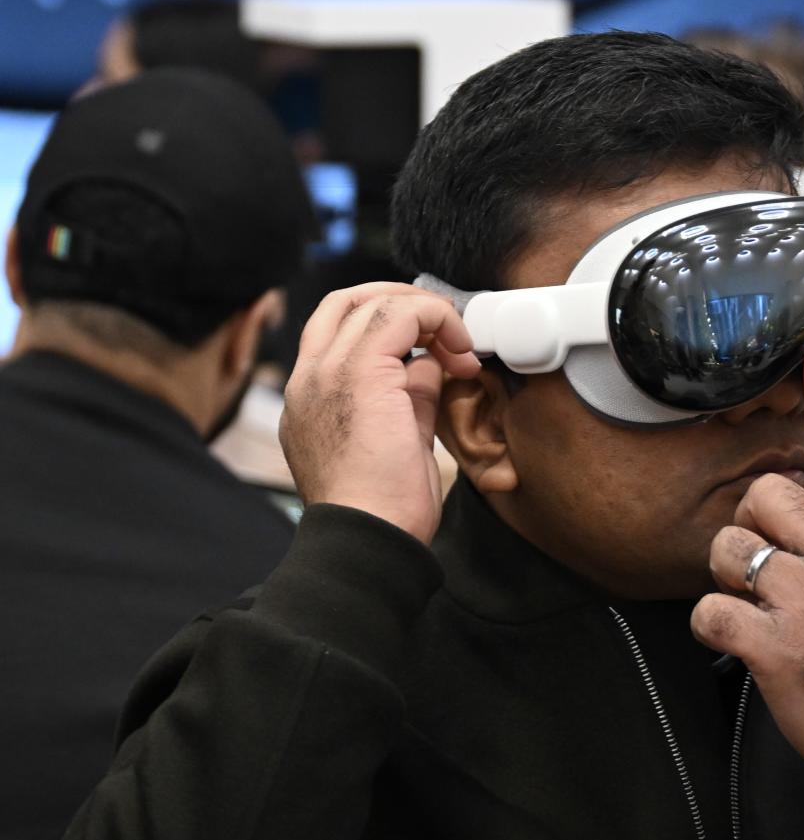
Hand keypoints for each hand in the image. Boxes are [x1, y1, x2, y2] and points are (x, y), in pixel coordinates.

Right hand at [279, 282, 480, 542]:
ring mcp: (326, 373)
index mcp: (310, 398)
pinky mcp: (358, 374)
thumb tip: (429, 363)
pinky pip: (399, 316)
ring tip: (459, 346)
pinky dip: (435, 319)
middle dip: (401, 300)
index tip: (432, 346)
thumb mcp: (398, 437)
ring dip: (426, 313)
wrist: (368, 539)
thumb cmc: (383, 508)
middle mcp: (308, 379)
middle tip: (445, 326)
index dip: (388, 321)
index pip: (336, 330)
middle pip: (345, 302)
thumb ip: (408, 394)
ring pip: (372, 302)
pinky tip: (459, 352)